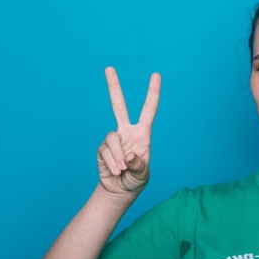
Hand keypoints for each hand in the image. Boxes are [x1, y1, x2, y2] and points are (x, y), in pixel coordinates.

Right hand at [97, 67, 160, 196]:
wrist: (120, 190)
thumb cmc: (136, 180)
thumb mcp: (143, 174)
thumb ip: (139, 165)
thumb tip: (129, 155)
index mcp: (143, 133)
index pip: (148, 110)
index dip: (153, 93)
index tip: (156, 75)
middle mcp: (127, 132)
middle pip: (118, 105)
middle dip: (113, 87)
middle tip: (108, 68)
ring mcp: (113, 139)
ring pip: (112, 139)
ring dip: (118, 157)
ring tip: (123, 170)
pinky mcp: (102, 148)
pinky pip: (105, 152)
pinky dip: (112, 163)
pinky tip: (116, 171)